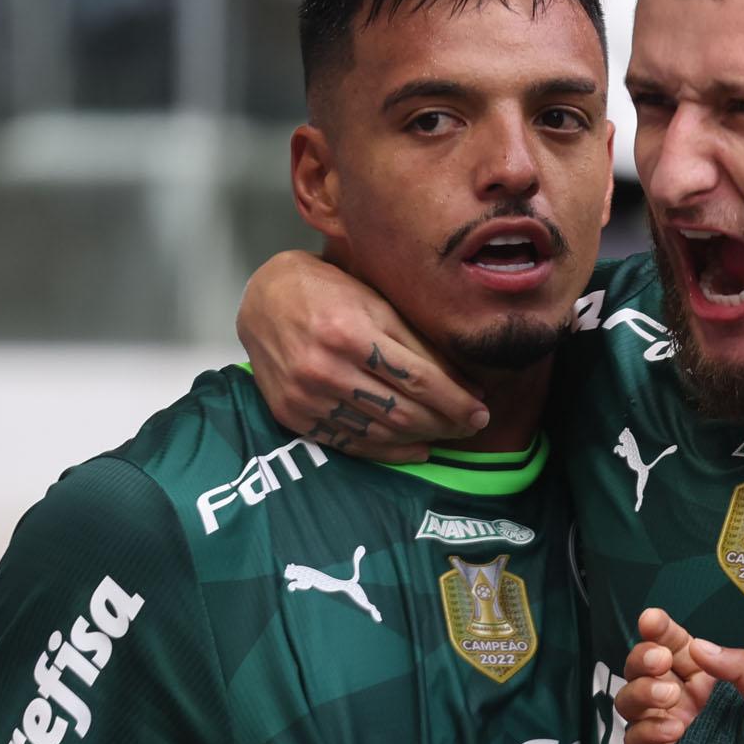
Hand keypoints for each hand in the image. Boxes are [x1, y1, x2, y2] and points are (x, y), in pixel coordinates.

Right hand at [237, 251, 488, 458]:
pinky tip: (416, 447)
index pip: (418, 380)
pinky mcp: (293, 416)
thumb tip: (467, 385)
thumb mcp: (377, 304)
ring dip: (422, 438)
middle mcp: (324, 369)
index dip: (456, 401)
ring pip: (380, 433)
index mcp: (350, 332)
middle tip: (472, 426)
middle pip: (402, 412)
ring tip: (448, 434)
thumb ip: (420, 345)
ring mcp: (306, 397)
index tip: (481, 411)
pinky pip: (352, 443)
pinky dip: (390, 451)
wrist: (262, 300)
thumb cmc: (328, 292)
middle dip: (446, 424)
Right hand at [616, 608, 743, 743]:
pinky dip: (647, 728)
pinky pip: (634, 738)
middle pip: (643, 668)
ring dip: (641, 689)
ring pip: (630, 698)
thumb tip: (700, 647)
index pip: (677, 647)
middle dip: (644, 655)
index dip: (661, 631)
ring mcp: (670, 731)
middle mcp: (685, 702)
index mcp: (711, 681)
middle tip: (661, 660)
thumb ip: (743, 667)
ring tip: (670, 694)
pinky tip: (674, 729)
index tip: (653, 619)